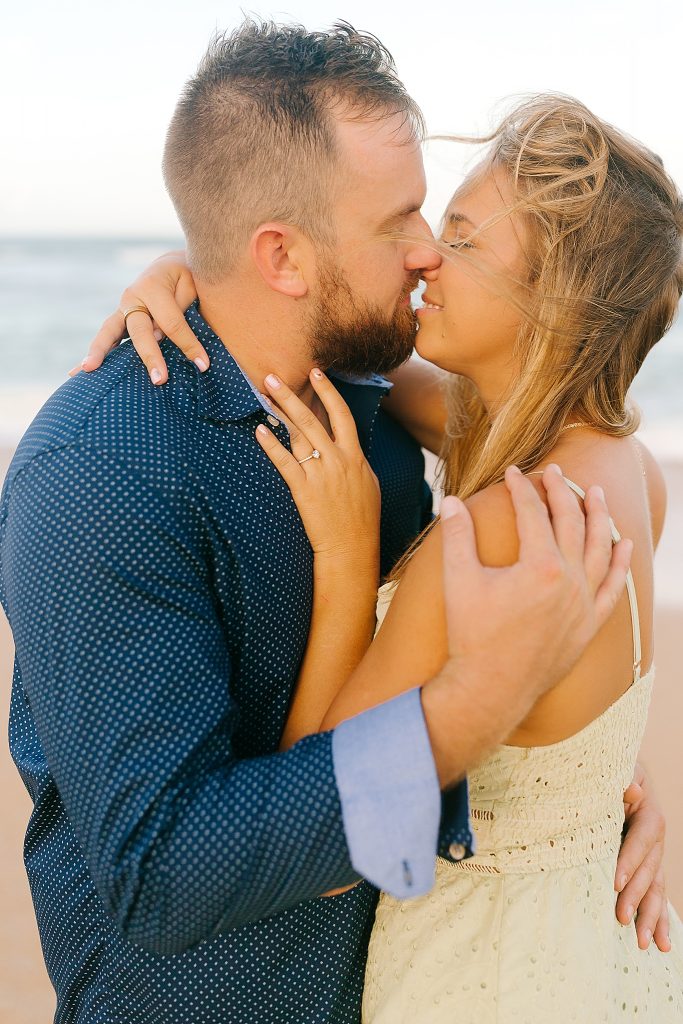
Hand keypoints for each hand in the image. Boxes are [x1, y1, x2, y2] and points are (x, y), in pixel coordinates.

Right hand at [70, 250, 208, 383]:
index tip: (203, 364)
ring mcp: (122, 308)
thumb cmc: (187, 277)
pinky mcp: (119, 319)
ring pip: (109, 332)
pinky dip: (95, 353)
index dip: (188, 344)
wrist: (172, 266)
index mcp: (152, 286)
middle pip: (140, 331)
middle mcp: (132, 297)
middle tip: (160, 380)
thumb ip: (179, 308)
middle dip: (150, 356)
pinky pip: (106, 337)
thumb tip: (159, 335)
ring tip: (88, 370)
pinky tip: (79, 372)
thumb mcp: (192, 285)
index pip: (171, 322)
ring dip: (100, 352)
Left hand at [255, 369, 380, 573]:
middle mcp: (338, 460)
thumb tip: (349, 448)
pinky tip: (260, 431)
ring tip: (263, 395)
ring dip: (278, 412)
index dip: (328, 392)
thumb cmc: (362, 519)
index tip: (316, 373)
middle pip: (312, 418)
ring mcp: (320, 474)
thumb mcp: (368, 484)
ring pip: (297, 435)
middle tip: (273, 375)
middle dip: (291, 394)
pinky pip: (284, 462)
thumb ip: (356, 462)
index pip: (341, 415)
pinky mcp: (304, 490)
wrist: (352, 548)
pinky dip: (271, 445)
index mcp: (355, 456)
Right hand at [423, 465, 632, 787]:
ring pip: (600, 548)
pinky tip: (623, 543)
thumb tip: (451, 501)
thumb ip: (456, 536)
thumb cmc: (471, 635)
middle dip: (561, 492)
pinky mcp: (590, 624)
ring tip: (595, 493)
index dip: (521, 489)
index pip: (532, 513)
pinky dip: (620, 563)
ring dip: (598, 517)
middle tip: (553, 472)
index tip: (512, 473)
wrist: (490, 689)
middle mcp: (569, 580)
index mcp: (539, 566)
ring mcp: (584, 603)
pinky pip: (613, 587)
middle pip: (570, 522)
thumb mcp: (458, 581)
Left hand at [615, 764, 669, 951]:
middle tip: (622, 919)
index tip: (614, 883)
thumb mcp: (616, 769)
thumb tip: (631, 789)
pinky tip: (661, 944)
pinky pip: (656, 894)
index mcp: (648, 813)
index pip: (641, 840)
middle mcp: (655, 837)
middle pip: (649, 870)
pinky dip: (659, 919)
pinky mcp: (648, 867)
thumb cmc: (610, 771)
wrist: (616, 773)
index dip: (629, 861)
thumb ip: (622, 778)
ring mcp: (654, 854)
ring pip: (655, 888)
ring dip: (650, 916)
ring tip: (644, 943)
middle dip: (636, 896)